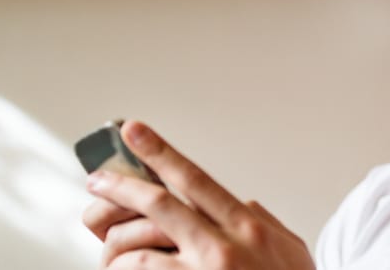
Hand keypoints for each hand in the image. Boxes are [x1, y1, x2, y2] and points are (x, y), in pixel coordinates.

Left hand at [83, 120, 314, 269]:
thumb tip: (244, 203)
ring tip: (109, 253)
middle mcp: (225, 246)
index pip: (195, 178)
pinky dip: (123, 269)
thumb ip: (265, 224)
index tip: (135, 132)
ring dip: (116, 247)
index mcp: (249, 227)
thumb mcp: (292, 251)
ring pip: (139, 247)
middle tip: (98, 179)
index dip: (160, 152)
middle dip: (121, 185)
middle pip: (159, 203)